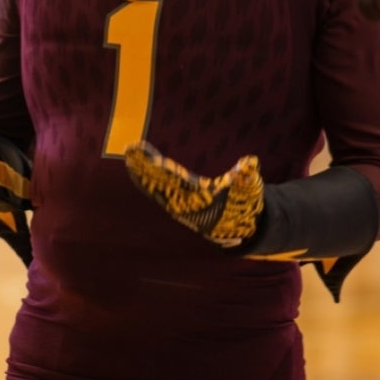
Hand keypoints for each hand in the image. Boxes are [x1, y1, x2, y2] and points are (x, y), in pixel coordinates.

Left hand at [123, 141, 264, 247]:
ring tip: (129, 155)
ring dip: (141, 172)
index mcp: (199, 197)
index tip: (151, 157)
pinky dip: (145, 179)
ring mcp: (178, 204)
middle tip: (130, 151)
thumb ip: (246, 175)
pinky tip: (134, 167)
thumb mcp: (249, 189)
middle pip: (160, 183)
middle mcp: (184, 203)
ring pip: (155, 186)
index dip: (161, 169)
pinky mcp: (176, 202)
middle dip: (145, 168)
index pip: (175, 180)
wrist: (238, 228)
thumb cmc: (243, 205)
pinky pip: (156, 189)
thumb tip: (249, 163)